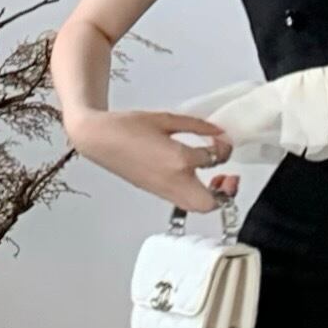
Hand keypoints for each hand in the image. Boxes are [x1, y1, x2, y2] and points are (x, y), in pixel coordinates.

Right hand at [68, 107, 236, 212]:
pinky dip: (196, 195)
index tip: (221, 141)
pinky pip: (183, 202)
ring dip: (212, 197)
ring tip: (215, 179)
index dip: (223, 149)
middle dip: (225, 192)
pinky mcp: (157, 193)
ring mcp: (164, 190)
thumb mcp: (167, 119)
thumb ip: (197, 126)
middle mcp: (174, 180)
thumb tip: (218, 132)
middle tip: (228, 176)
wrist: (98, 139)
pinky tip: (195, 178)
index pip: (214, 160)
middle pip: (210, 203)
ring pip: (197, 208)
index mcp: (179, 159)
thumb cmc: (127, 126)